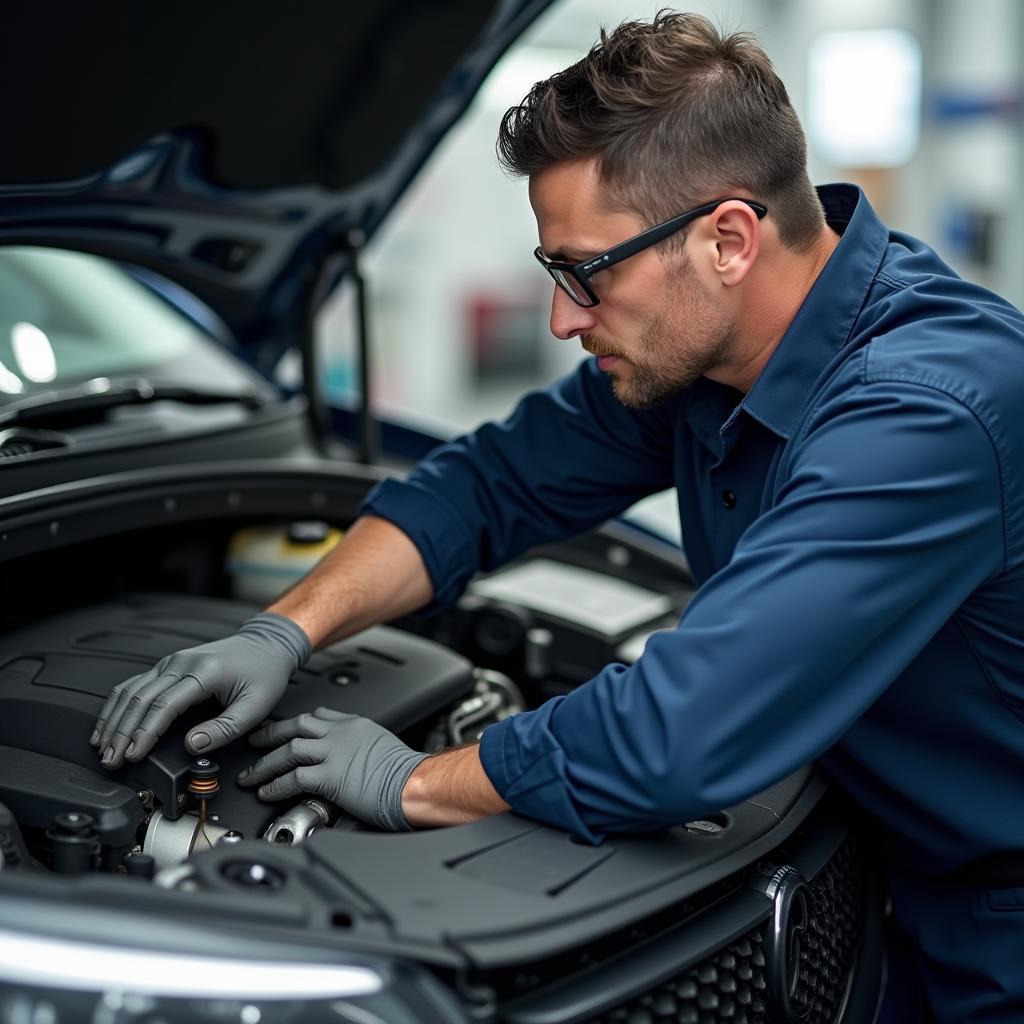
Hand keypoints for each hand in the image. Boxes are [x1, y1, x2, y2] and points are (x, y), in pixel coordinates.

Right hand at [91, 613, 311, 768]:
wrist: (268, 644)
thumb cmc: (264, 673)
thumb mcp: (255, 706)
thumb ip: (223, 729)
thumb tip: (192, 746)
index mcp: (204, 672)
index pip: (164, 705)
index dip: (145, 733)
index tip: (132, 756)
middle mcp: (182, 663)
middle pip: (140, 699)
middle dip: (122, 733)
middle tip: (111, 760)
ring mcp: (172, 662)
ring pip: (132, 690)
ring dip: (114, 720)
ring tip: (103, 748)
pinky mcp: (168, 666)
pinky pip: (135, 684)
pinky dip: (118, 706)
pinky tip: (108, 725)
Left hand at [237, 707, 427, 830]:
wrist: (415, 782)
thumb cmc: (407, 772)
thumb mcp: (383, 747)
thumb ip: (362, 749)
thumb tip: (353, 764)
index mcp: (355, 725)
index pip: (320, 716)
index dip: (298, 724)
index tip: (287, 729)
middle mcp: (342, 733)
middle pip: (297, 725)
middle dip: (272, 734)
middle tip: (255, 741)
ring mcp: (334, 752)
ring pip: (289, 750)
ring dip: (266, 763)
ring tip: (251, 775)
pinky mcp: (330, 776)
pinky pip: (294, 778)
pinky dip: (276, 785)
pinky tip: (267, 793)